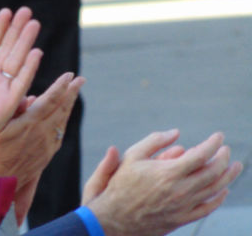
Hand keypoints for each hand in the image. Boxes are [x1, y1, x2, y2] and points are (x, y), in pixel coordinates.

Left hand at [0, 7, 41, 183]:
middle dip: (16, 29)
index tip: (6, 12)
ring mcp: (0, 89)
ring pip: (16, 60)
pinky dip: (29, 67)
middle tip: (25, 10)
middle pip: (6, 48)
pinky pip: (21, 82)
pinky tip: (36, 51)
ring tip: (33, 22)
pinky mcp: (8, 103)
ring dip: (25, 42)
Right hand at [0, 72, 85, 223]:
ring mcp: (47, 146)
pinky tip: (63, 116)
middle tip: (80, 80)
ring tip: (74, 93)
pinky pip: (59, 133)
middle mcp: (42, 134)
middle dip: (71, 92)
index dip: (61, 86)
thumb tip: (31, 97)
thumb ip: (14, 110)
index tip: (70, 75)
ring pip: (62, 121)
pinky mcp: (47, 155)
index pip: (50, 101)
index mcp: (29, 124)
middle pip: (61, 109)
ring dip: (69, 105)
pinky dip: (63, 120)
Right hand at [85, 130, 242, 235]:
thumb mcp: (132, 157)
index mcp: (168, 172)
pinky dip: (219, 197)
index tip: (218, 136)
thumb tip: (175, 132)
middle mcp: (181, 190)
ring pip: (215, 189)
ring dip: (228, 176)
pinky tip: (223, 190)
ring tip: (235, 166)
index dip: (213, 143)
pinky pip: (208, 207)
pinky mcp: (183, 218)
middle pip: (213, 171)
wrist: (115, 218)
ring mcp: (184, 206)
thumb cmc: (121, 185)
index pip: (202, 154)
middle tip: (226, 149)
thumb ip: (154, 141)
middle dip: (223, 157)